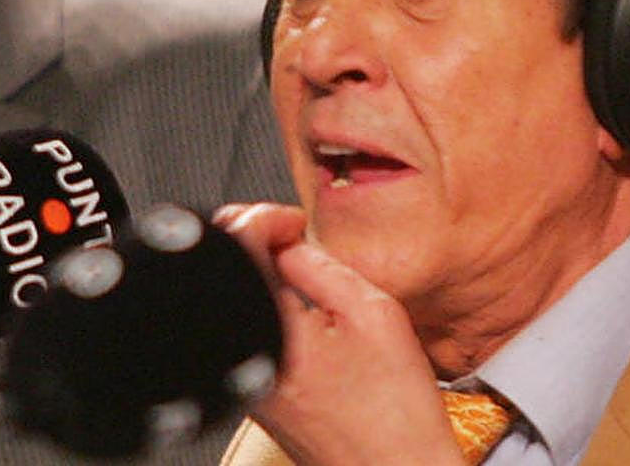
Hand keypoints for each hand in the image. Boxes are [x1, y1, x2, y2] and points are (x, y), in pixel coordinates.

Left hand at [214, 203, 463, 465]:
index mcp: (271, 334)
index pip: (237, 247)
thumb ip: (321, 267)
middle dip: (262, 246)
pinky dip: (276, 314)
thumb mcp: (372, 313)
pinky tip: (313, 323)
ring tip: (310, 284)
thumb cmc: (396, 410)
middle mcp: (250, 362)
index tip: (294, 225)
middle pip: (232, 277)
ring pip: (242, 306)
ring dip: (268, 281)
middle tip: (301, 245)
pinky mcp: (259, 399)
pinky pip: (256, 336)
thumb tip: (285, 242)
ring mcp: (249, 384)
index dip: (266, 219)